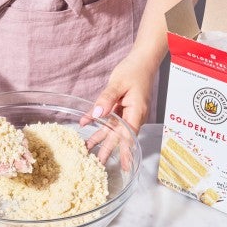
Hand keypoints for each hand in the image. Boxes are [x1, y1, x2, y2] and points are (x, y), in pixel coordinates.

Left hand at [80, 51, 155, 169]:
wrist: (141, 61)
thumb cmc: (134, 70)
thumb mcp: (118, 83)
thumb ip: (106, 99)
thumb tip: (96, 115)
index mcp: (136, 112)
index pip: (129, 136)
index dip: (126, 152)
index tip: (125, 166)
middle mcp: (132, 116)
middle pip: (119, 137)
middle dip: (109, 150)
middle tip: (97, 165)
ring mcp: (127, 113)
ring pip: (112, 129)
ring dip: (100, 139)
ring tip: (87, 150)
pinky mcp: (121, 109)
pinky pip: (108, 119)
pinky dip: (97, 123)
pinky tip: (85, 125)